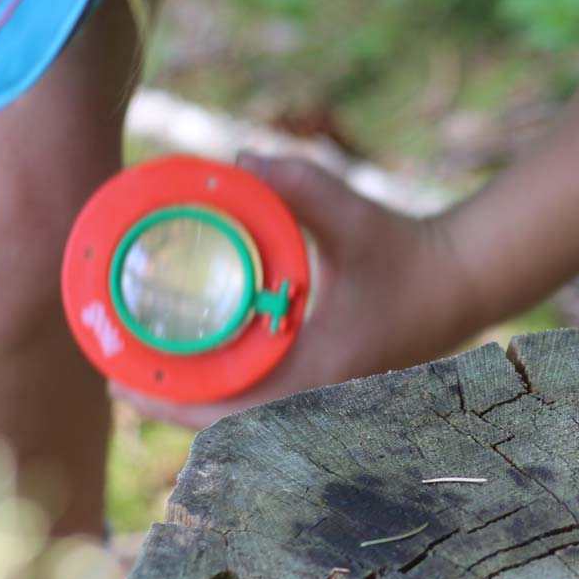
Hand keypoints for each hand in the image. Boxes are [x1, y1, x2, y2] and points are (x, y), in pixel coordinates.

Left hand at [114, 154, 481, 428]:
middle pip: (221, 420)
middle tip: (114, 365)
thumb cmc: (412, 252)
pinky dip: (225, 386)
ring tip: (144, 365)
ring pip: (242, 414)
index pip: (225, 410)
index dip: (165, 402)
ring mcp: (325, 394)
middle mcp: (317, 393)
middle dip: (165, 399)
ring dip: (193, 396)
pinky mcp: (328, 383)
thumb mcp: (354, 215)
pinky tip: (199, 361)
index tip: (119, 382)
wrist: (464, 278)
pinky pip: (263, 399)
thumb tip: (239, 157)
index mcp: (316, 371)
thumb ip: (299, 183)